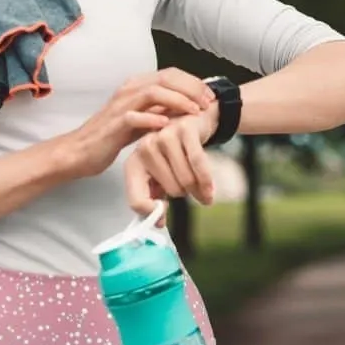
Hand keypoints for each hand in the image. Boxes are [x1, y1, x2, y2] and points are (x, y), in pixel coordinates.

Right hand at [65, 68, 214, 178]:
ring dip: (178, 100)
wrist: (81, 150)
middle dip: (191, 88)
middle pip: (166, 77)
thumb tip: (190, 105)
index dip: (193, 82)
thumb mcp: (142, 118)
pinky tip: (167, 124)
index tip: (209, 96)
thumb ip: (161, 109)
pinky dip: (152, 118)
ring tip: (194, 112)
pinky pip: (135, 116)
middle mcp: (129, 89)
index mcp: (136, 85)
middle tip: (208, 103)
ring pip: (154, 91)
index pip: (171, 73)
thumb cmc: (113, 136)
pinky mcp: (114, 123)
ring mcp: (120, 105)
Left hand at [124, 106, 218, 220]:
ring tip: (200, 186)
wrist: (193, 120)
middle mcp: (145, 148)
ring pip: (186, 180)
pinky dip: (207, 182)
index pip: (137, 200)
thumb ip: (157, 198)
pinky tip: (210, 190)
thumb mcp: (161, 175)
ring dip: (198, 188)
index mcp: (134, 163)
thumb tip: (159, 224)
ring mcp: (164, 137)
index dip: (152, 213)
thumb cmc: (174, 152)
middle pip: (171, 191)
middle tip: (188, 187)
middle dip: (184, 193)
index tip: (163, 216)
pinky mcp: (184, 130)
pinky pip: (199, 165)